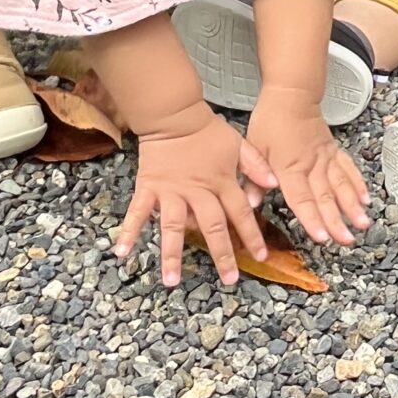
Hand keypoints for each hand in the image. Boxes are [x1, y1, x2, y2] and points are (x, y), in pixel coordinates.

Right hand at [114, 103, 270, 288]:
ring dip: (172, 255)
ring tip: (172, 281)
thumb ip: (256, 165)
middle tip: (229, 280)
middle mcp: (198, 192)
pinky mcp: (149, 188)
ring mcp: (171, 192)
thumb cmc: (208, 130)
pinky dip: (129, 231)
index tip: (261, 256)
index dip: (252, 235)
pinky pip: (138, 212)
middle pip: (212, 226)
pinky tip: (122, 252)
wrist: (175, 116)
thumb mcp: (239, 144)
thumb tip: (274, 185)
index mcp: (221, 182)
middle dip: (222, 254)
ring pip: (174, 227)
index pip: (240, 213)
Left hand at [246, 85, 370, 246]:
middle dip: (337, 221)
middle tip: (346, 240)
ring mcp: (326, 158)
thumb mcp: (253, 148)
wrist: (291, 94)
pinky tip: (366, 199)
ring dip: (353, 206)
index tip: (322, 236)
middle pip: (325, 196)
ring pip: (341, 185)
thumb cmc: (271, 120)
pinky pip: (349, 169)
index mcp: (289, 167)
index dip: (312, 218)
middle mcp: (312, 164)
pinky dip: (358, 184)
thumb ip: (253, 178)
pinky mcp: (333, 151)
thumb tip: (249, 203)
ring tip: (362, 224)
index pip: (302, 198)